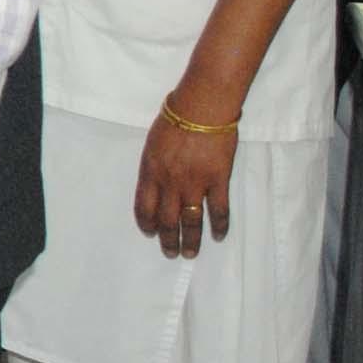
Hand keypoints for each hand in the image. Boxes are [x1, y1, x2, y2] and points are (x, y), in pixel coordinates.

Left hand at [135, 105, 236, 258]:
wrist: (201, 108)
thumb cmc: (174, 119)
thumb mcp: (152, 143)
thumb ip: (154, 166)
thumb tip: (155, 182)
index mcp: (150, 172)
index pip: (143, 207)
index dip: (146, 224)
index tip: (150, 234)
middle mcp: (169, 183)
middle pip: (166, 219)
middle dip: (167, 240)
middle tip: (170, 253)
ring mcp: (194, 184)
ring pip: (191, 221)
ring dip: (190, 241)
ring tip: (189, 254)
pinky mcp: (218, 181)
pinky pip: (218, 210)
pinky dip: (219, 226)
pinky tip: (219, 236)